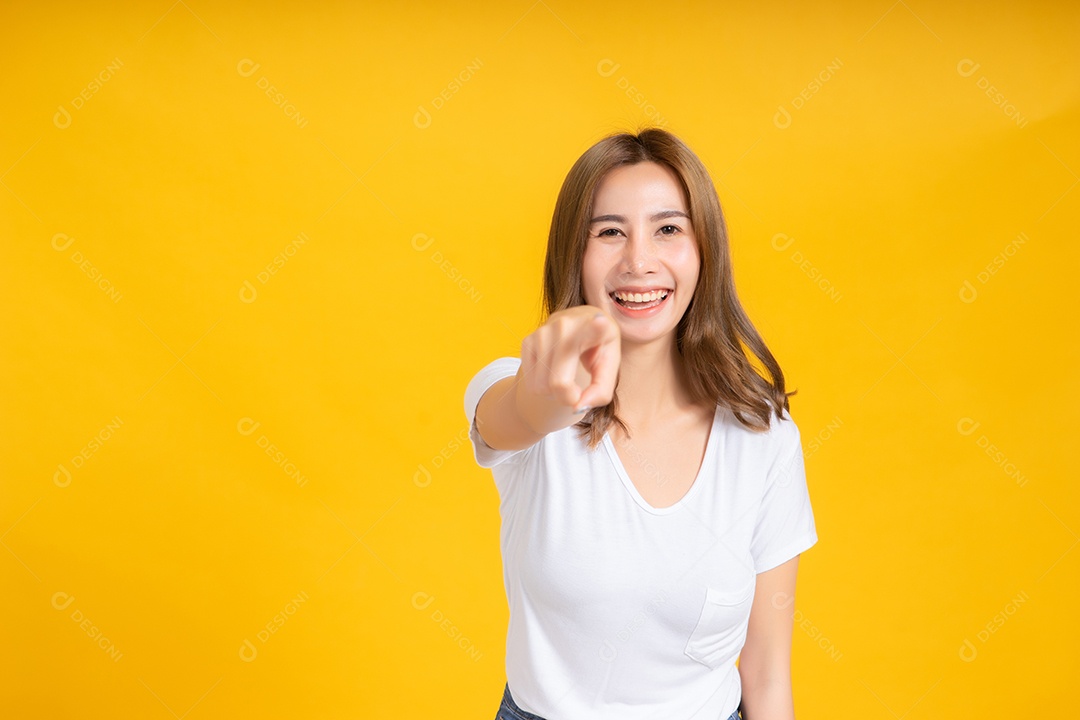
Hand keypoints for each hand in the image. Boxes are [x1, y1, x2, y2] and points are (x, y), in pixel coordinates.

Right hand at [516, 305, 620, 433]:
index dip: (596, 327)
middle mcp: (565, 325)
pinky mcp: (527, 341)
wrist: (579, 324)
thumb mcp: (609, 367)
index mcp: (594, 326)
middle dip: (568, 397)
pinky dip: (542, 387)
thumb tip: (577, 407)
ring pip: (541, 386)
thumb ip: (601, 391)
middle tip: (577, 390)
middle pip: (558, 382)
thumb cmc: (598, 348)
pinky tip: (552, 372)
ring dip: (554, 392)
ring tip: (565, 376)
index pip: (594, 326)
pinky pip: (531, 384)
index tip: (600, 321)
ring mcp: (542, 332)